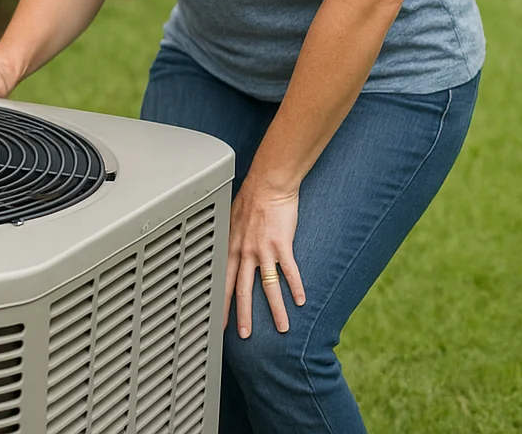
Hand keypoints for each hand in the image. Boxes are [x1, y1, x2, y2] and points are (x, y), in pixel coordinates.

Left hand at [225, 176, 306, 337]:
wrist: (267, 185)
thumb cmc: (251, 200)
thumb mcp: (232, 222)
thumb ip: (231, 240)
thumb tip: (227, 250)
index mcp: (231, 247)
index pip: (221, 282)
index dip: (220, 304)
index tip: (219, 322)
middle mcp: (244, 252)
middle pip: (241, 290)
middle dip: (242, 316)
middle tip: (243, 336)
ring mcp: (262, 250)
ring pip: (267, 287)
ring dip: (276, 310)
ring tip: (282, 328)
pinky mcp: (281, 245)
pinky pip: (289, 271)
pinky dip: (296, 288)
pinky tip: (301, 302)